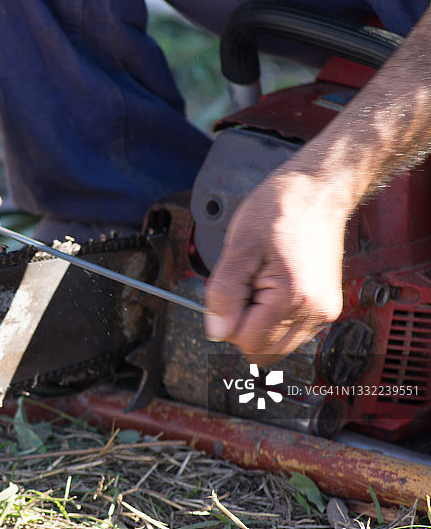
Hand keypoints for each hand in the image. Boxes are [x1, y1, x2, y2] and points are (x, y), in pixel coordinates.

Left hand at [204, 172, 346, 365]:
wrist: (319, 191)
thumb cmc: (281, 209)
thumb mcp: (238, 247)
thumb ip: (223, 294)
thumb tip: (216, 331)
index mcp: (293, 299)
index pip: (248, 343)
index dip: (228, 322)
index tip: (231, 291)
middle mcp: (315, 313)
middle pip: (264, 351)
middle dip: (244, 326)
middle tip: (245, 287)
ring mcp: (323, 312)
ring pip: (277, 345)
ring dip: (259, 323)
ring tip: (261, 282)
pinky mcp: (325, 307)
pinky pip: (290, 332)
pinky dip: (274, 317)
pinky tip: (273, 286)